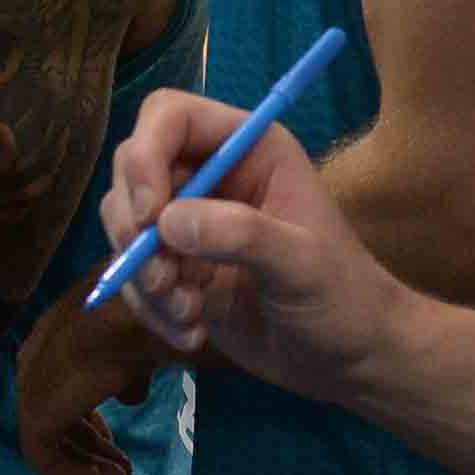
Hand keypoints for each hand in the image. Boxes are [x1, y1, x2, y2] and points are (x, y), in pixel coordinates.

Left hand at [15, 284, 169, 474]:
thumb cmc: (141, 322)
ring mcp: (32, 388)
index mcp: (54, 338)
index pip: (62, 386)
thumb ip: (129, 375)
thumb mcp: (136, 346)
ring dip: (86, 464)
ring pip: (50, 439)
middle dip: (88, 444)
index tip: (113, 439)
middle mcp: (36, 361)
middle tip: (122, 467)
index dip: (87, 418)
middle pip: (56, 413)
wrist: (129, 319)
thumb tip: (130, 397)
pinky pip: (46, 459)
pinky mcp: (36, 416)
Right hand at [101, 95, 403, 404]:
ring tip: (188, 312)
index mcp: (248, 147)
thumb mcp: (301, 261)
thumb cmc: (341, 296)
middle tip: (162, 278)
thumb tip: (166, 224)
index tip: (150, 215)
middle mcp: (212, 175)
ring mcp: (191, 222)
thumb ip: (240, 234)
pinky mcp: (179, 268)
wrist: (347, 358)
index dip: (146, 155)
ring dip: (143, 275)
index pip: (170, 116)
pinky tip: (191, 332)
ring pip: (127, 225)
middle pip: (134, 169)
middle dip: (135, 226)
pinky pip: (134, 274)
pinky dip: (150, 307)